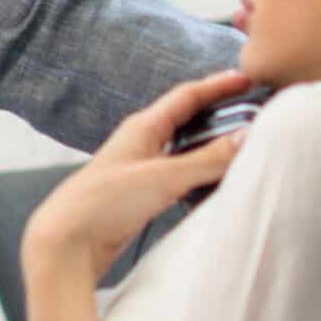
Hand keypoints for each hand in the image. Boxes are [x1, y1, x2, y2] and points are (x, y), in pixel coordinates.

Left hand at [22, 69, 253, 285]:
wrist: (67, 242)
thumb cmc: (102, 203)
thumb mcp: (162, 177)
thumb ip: (207, 159)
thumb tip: (246, 138)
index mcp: (143, 127)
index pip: (187, 96)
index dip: (218, 85)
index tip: (248, 77)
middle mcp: (141, 143)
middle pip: (188, 120)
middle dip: (220, 114)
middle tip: (253, 111)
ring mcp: (141, 168)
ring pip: (186, 149)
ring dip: (212, 147)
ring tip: (244, 146)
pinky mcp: (141, 194)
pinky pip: (180, 175)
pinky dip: (201, 174)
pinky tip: (216, 183)